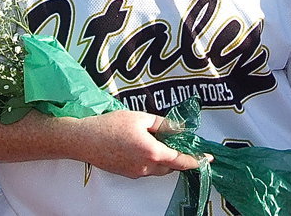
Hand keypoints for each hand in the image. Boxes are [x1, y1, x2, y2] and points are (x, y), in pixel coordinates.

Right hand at [70, 110, 206, 178]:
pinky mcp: (127, 173)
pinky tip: (142, 146)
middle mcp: (146, 167)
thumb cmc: (110, 126)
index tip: (207, 159)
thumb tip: (177, 129)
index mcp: (153, 152)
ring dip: (164, 158)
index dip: (196, 160)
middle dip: (177, 156)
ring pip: (158, 169)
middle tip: (178, 141)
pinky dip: (151, 160)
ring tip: (157, 140)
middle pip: (171, 166)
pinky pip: (146, 169)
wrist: (84, 139)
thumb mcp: (139, 118)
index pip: (181, 160)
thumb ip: (162, 124)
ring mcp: (136, 172)